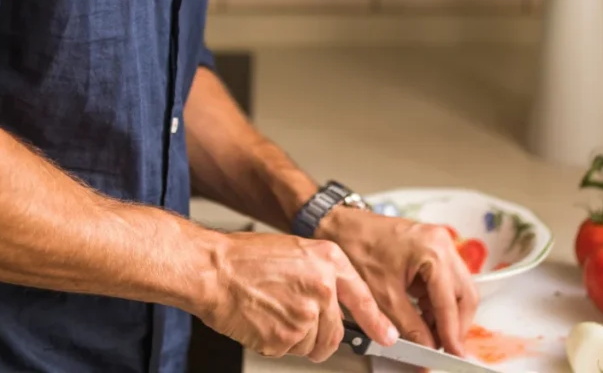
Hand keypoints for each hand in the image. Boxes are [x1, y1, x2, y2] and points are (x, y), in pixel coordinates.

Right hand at [199, 230, 397, 361]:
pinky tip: (263, 320)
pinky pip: (290, 351)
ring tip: (272, 312)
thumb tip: (335, 302)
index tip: (388, 336)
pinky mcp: (287, 337)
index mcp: (327, 260)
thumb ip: (320, 274)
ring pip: (312, 345)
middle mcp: (322, 286)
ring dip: (294, 338)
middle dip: (319, 334)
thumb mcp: (294, 251)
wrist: (214, 269)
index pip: (361, 296)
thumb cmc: (245, 258)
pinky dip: (276, 343)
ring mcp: (306, 314)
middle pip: (336, 331)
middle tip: (292, 319)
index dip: (377, 321)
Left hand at [318, 207, 479, 355]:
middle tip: (445, 348)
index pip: (450, 302)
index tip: (453, 355)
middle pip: (464, 293)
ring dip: (447, 314)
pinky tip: (425, 316)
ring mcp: (438, 243)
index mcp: (433, 250)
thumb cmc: (358, 248)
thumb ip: (410, 327)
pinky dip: (438, 301)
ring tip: (431, 334)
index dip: (452, 333)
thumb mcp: (384, 295)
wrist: (341, 226)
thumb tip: (427, 349)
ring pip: (458, 288)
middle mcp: (441, 243)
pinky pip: (446, 280)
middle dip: (456, 324)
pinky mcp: (432, 248)